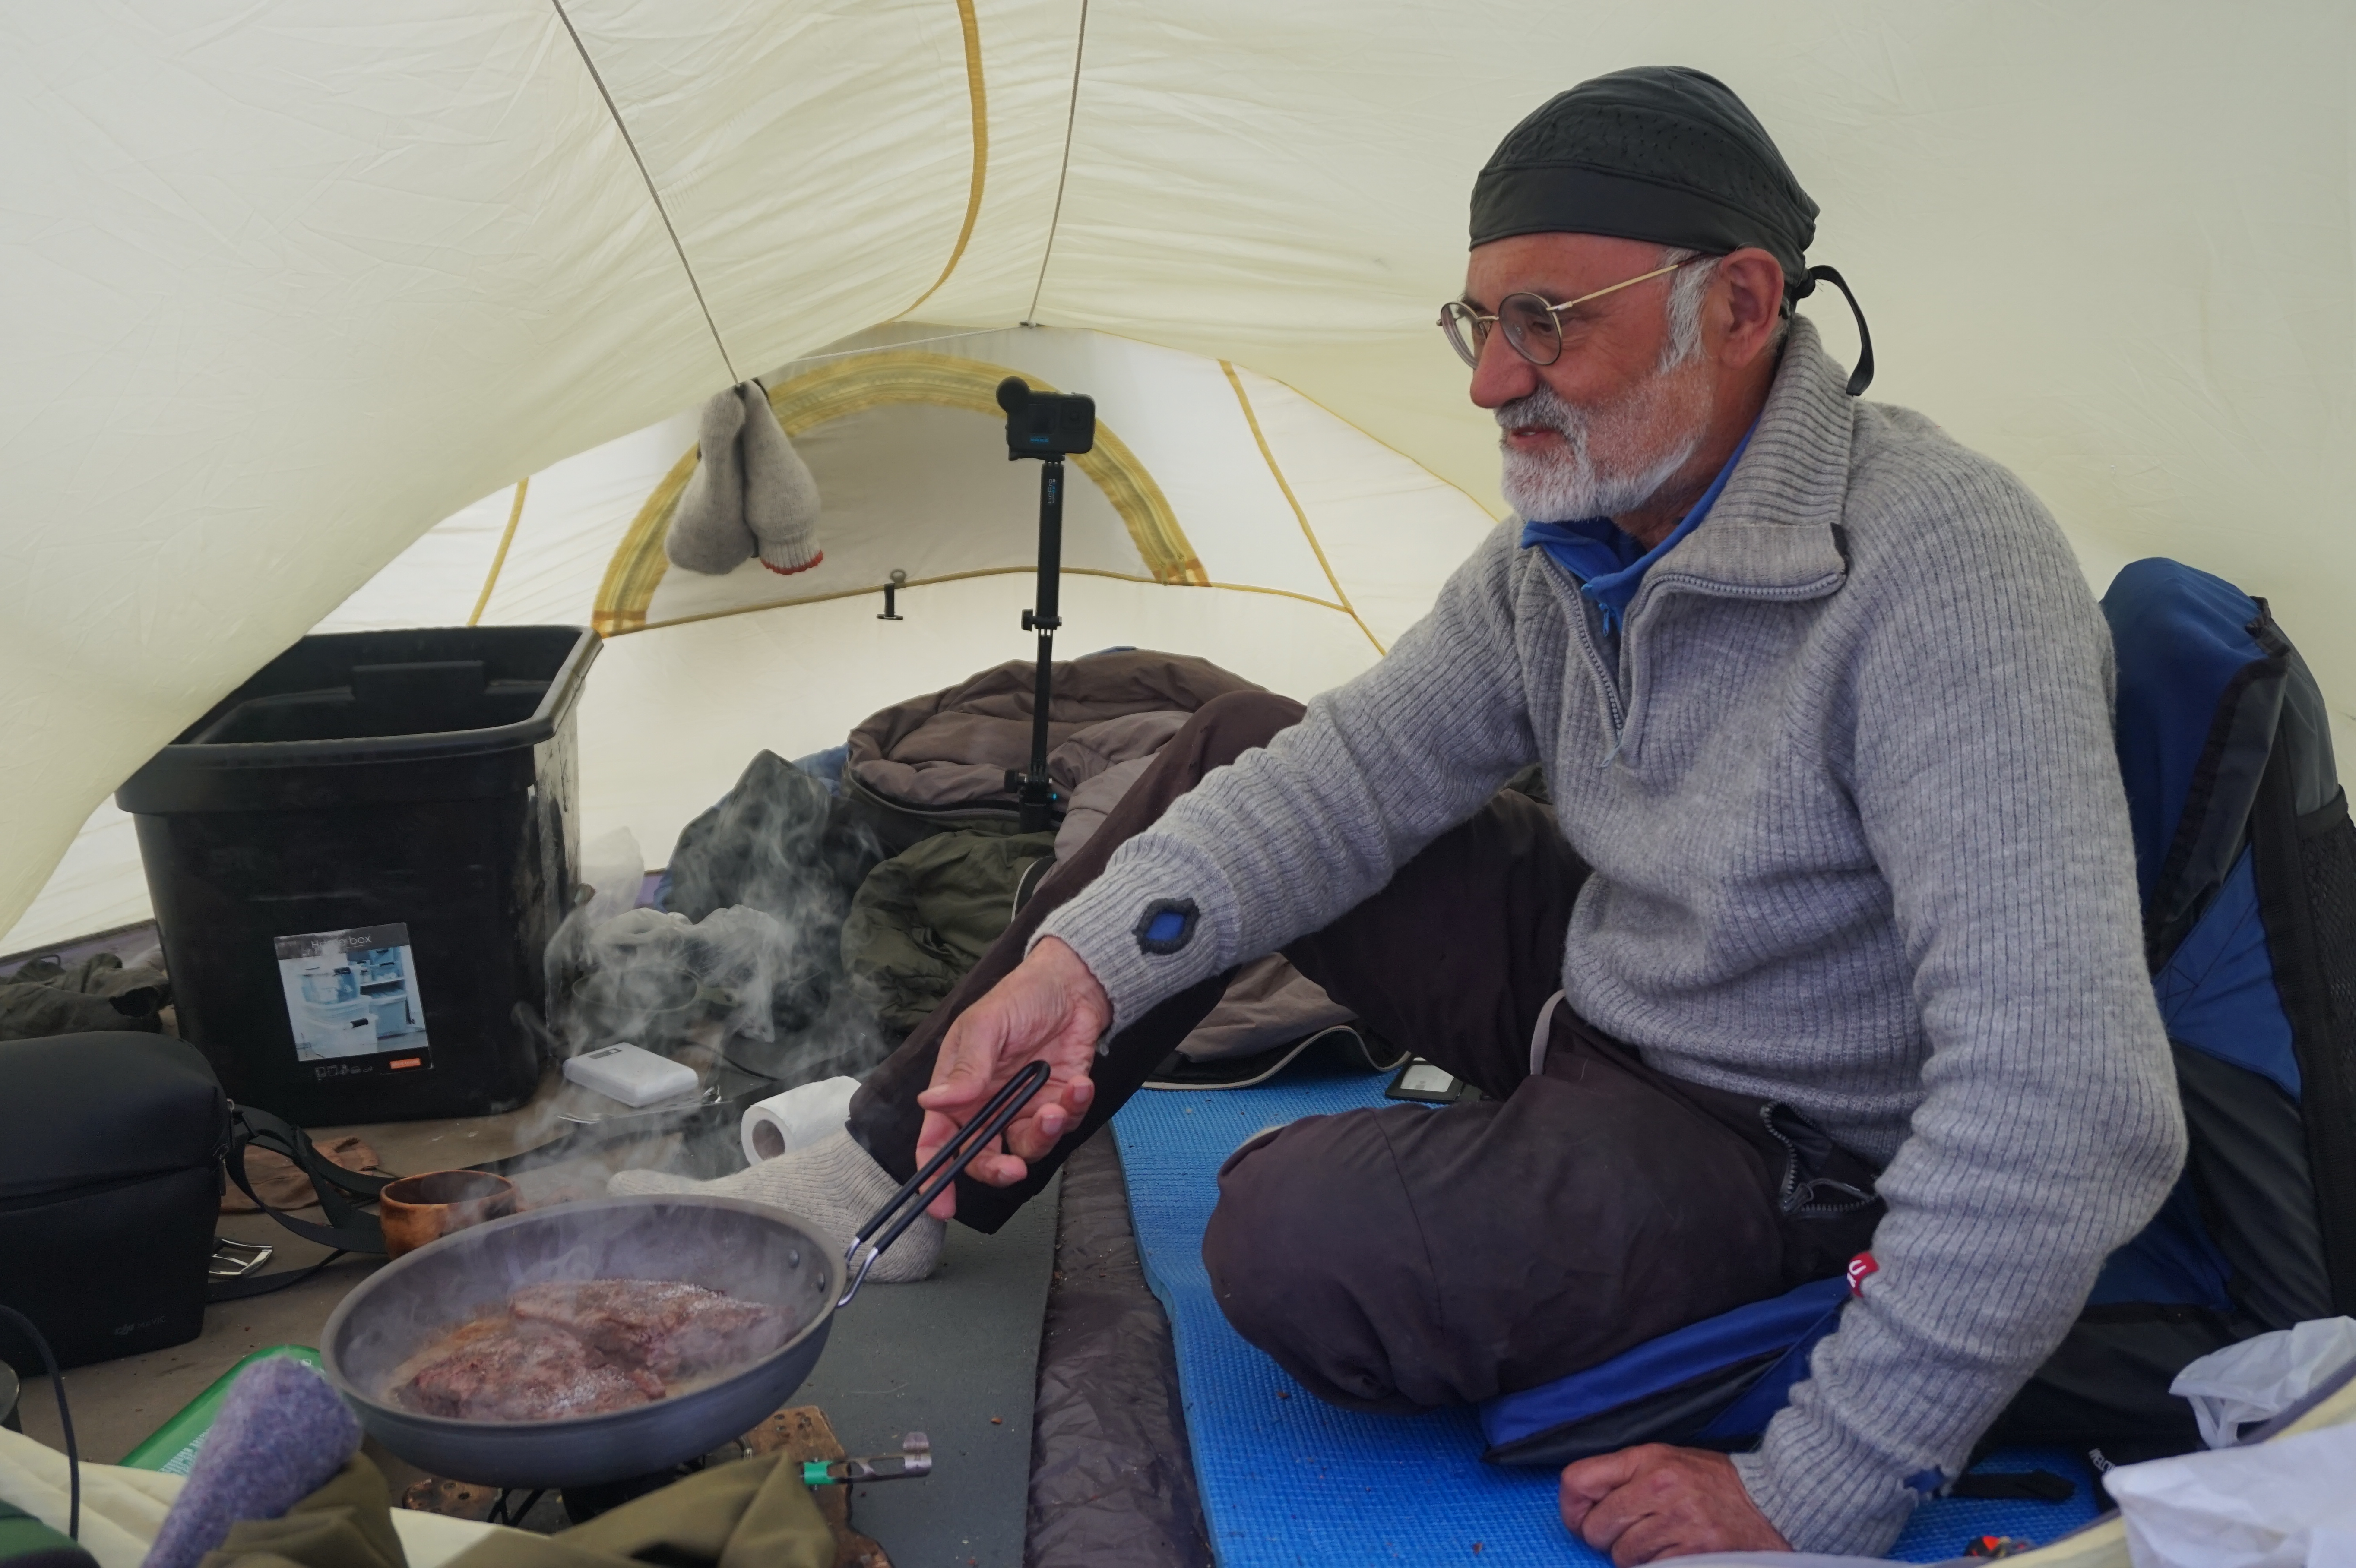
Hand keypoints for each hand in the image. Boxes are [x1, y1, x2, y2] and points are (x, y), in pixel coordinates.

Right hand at [913, 937, 1109, 1218]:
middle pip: (983, 1156)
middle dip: (996, 1169)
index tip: (938, 1203)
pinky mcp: (1057, 1103)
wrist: (1073, 985)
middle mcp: (988, 1106)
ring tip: (1054, 1107)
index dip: (935, 1175)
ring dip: (1042, 1136)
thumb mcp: (985, 1026)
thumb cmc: (1018, 998)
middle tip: (1012, 1168)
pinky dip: (1073, 1109)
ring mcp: (1024, 1108)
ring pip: (1027, 1148)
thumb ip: (965, 1067)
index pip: (938, 1139)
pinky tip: (1077, 1084)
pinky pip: (1064, 1125)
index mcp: (958, 1089)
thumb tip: (933, 1102)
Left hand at [1559, 1445, 1789, 1564]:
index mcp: (1647, 1459)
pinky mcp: (1695, 1551)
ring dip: (1634, 1557)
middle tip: (1628, 1535)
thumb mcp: (1667, 1461)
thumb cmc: (1715, 1483)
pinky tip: (1676, 1553)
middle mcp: (1659, 1486)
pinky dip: (1657, 1566)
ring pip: (1622, 1554)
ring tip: (1660, 1542)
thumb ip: (1625, 1476)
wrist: (1773, 1502)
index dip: (1571, 1507)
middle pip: (1596, 1527)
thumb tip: (1580, 1502)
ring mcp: (1678, 1521)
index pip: (1577, 1480)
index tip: (1581, 1518)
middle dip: (1605, 1538)